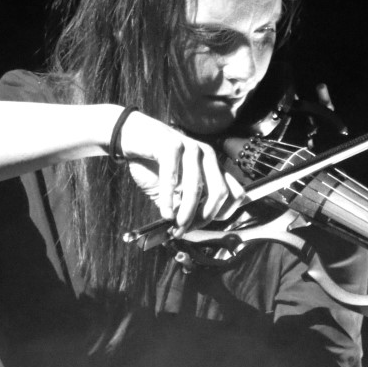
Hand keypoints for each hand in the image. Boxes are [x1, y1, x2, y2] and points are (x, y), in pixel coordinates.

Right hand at [116, 111, 245, 233]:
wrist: (132, 137)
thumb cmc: (154, 164)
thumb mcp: (174, 190)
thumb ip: (184, 205)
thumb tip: (186, 229)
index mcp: (214, 166)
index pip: (235, 193)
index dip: (220, 215)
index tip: (200, 226)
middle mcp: (207, 155)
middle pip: (220, 192)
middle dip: (204, 216)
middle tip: (185, 229)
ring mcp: (191, 148)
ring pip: (197, 187)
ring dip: (186, 212)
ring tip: (173, 225)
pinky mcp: (171, 144)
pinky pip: (173, 177)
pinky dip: (169, 198)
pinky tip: (165, 212)